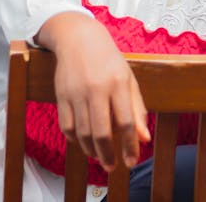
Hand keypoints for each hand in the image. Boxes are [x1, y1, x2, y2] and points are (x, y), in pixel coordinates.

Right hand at [35, 13, 149, 170]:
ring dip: (91, 150)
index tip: (131, 161)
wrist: (78, 38)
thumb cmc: (108, 60)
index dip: (130, 145)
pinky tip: (83, 141)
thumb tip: (144, 138)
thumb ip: (138, 108)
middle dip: (108, 155)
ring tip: (99, 155)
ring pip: (83, 133)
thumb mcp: (128, 78)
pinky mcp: (61, 95)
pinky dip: (75, 139)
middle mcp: (96, 88)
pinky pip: (67, 127)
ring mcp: (77, 92)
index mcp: (118, 82)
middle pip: (101, 132)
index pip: (126, 121)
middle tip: (112, 166)